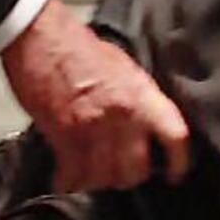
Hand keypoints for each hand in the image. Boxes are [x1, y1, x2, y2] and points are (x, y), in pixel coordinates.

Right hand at [0, 0, 190, 190]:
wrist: (41, 36)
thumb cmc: (80, 47)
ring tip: (92, 178)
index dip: (179, 162)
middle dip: (129, 178)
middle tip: (120, 175)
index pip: (174, 136)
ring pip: (105, 177)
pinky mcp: (63, 135)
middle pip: (137, 169)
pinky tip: (66, 180)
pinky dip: (70, 182)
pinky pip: (73, 173)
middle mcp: (123, 115)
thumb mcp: (124, 68)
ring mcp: (93, 128)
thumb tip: (144, 126)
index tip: (175, 174)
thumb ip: (138, 98)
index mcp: (142, 94)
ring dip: (98, 182)